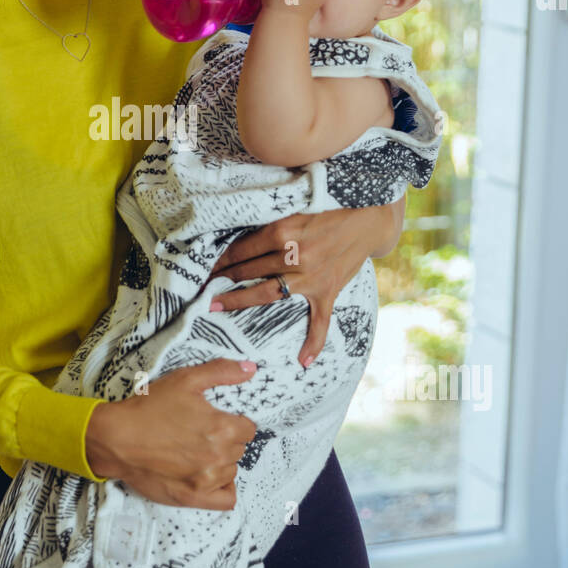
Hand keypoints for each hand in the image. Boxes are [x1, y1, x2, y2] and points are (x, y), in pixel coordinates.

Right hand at [84, 358, 257, 508]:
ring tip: (198, 451)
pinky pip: (226, 499)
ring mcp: (206, 480)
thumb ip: (222, 371)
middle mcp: (219, 456)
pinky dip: (223, 488)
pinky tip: (210, 476)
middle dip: (226, 440)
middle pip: (239, 449)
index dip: (234, 421)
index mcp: (222, 427)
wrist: (116, 438)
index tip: (217, 419)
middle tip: (202, 432)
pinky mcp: (193, 496)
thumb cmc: (149, 408)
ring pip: (231, 471)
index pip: (248, 429)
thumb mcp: (185, 380)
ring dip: (221, 461)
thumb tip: (251, 368)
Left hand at [207, 204, 399, 365]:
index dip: (218, 260)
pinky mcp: (328, 290)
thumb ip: (270, 221)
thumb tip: (237, 232)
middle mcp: (294, 255)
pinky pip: (320, 320)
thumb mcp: (293, 207)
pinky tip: (303, 360)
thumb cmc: (327, 207)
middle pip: (247, 271)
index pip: (240, 250)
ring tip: (216, 307)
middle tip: (199, 288)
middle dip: (221, 280)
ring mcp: (311, 276)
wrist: (368, 217)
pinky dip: (314, 342)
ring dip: (239, 301)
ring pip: (267, 293)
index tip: (203, 267)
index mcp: (282, 230)